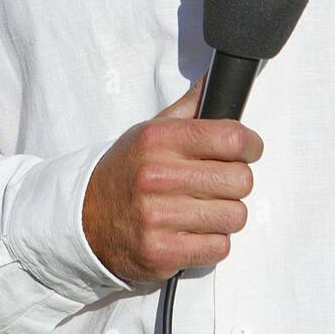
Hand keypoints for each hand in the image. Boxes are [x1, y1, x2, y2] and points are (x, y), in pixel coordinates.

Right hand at [82, 73, 262, 283]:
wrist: (84, 219)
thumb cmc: (126, 173)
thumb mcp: (148, 132)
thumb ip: (188, 109)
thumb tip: (214, 80)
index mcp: (158, 139)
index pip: (231, 138)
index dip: (250, 145)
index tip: (247, 150)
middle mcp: (157, 176)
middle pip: (241, 180)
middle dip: (236, 183)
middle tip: (218, 183)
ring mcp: (158, 217)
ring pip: (235, 216)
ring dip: (225, 215)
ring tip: (203, 209)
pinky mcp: (161, 252)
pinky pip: (219, 248)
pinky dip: (212, 242)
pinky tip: (192, 232)